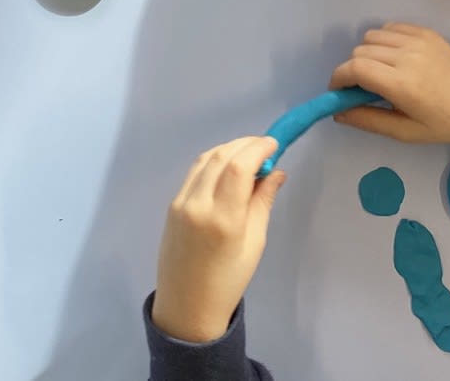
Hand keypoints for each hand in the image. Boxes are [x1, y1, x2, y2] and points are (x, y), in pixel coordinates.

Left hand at [151, 137, 285, 343]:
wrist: (187, 304)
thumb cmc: (229, 280)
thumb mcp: (255, 242)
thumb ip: (263, 201)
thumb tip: (276, 171)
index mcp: (222, 218)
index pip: (239, 167)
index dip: (258, 148)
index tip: (274, 144)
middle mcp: (197, 204)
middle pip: (220, 156)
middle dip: (245, 144)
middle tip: (266, 146)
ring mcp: (180, 202)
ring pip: (205, 159)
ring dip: (228, 149)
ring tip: (249, 154)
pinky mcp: (172, 204)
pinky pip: (194, 172)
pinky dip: (213, 161)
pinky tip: (228, 167)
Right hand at [329, 24, 449, 143]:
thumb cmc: (444, 123)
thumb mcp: (405, 132)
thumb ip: (368, 120)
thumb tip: (338, 112)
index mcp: (402, 84)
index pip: (355, 68)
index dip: (338, 78)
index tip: (338, 91)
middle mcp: (407, 56)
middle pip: (360, 52)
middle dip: (353, 70)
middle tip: (363, 88)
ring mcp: (417, 40)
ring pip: (371, 36)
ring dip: (367, 54)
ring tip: (380, 72)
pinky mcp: (425, 31)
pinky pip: (389, 27)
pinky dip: (383, 41)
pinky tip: (393, 57)